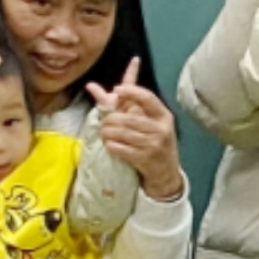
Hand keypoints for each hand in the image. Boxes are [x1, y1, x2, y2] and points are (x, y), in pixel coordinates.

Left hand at [88, 59, 186, 198]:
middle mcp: (161, 129)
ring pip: (123, 133)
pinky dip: (111, 145)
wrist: (166, 171)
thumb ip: (126, 103)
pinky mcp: (144, 159)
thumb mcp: (149, 122)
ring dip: (108, 132)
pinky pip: (121, 149)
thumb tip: (92, 86)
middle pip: (130, 118)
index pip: (148, 98)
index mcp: (164, 116)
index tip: (117, 90)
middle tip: (103, 121)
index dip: (132, 92)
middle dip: (111, 118)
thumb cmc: (155, 141)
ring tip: (103, 132)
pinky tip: (109, 144)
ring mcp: (153, 145)